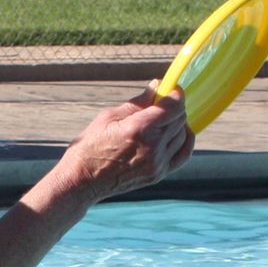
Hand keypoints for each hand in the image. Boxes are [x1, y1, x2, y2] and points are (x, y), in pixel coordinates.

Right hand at [53, 89, 192, 202]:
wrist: (83, 180)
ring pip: (183, 134)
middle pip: (180, 119)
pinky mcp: (158, 174)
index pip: (174, 106)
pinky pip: (183, 154)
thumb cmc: (91, 146)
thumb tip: (157, 86)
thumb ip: (137, 103)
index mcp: (139, 129)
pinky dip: (184, 141)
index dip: (176, 94)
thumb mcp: (109, 117)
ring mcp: (157, 163)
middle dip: (174, 107)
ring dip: (177, 123)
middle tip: (162, 103)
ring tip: (163, 120)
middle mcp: (152, 146)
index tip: (172, 89)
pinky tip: (178, 133)